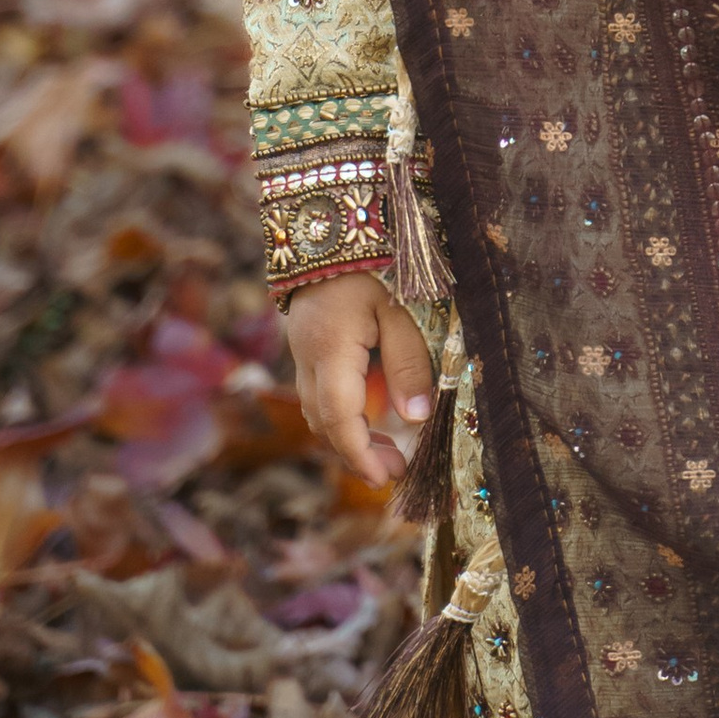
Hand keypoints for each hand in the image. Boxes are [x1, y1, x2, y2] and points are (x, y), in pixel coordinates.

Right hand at [283, 273, 435, 491]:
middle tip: (397, 470)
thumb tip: (416, 416)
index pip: (339, 418)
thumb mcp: (399, 312)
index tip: (383, 479)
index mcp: (330, 351)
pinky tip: (370, 419)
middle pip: (324, 423)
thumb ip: (408, 363)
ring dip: (349, 438)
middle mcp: (307, 360)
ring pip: (319, 413)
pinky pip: (319, 396)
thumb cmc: (370, 268)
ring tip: (389, 452)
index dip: (359, 454)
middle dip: (358, 454)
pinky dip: (342, 417)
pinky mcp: (306, 352)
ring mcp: (302, 356)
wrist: (328, 239)